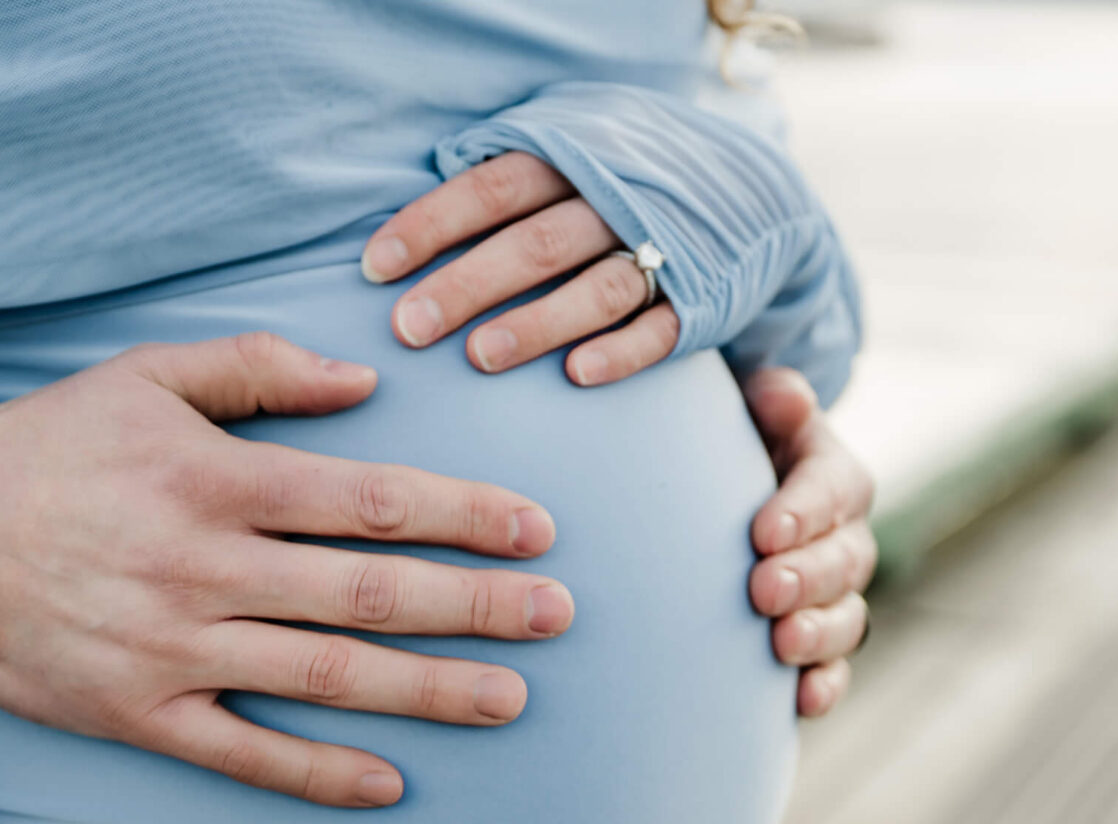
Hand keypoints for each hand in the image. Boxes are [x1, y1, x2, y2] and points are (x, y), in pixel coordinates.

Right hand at [0, 338, 574, 807]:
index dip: (467, 516)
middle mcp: (207, 568)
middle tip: (560, 618)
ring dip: (427, 692)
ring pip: (325, 678)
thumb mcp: (147, 374)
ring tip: (510, 701)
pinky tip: (390, 784)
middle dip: (477, 607)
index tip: (539, 530)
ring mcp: (173, 648)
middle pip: (371, 594)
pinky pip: (244, 755)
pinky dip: (318, 774)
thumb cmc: (49, 443)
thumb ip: (260, 369)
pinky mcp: (136, 714)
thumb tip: (365, 385)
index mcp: (220, 481)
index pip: (375, 500)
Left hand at [361, 153, 678, 386]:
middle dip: (468, 284)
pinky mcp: (698, 298)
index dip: (432, 225)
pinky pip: (659, 327)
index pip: (491, 187)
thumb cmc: (611, 181)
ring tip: (480, 357)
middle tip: (409, 328)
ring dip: (537, 322)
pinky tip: (577, 375)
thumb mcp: (563, 154)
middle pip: (534, 242)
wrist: (742, 187)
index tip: (375, 268)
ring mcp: (661, 248)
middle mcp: (613, 200)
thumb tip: (401, 236)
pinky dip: (620, 350)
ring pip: (596, 286)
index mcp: (570, 157)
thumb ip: (496, 185)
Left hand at [742, 368, 875, 717]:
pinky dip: (822, 686)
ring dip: (817, 633)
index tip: (763, 530)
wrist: (715, 496)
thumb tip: (781, 396)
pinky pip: (833, 669)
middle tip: (763, 589)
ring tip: (781, 643)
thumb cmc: (728, 446)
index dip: (803, 510)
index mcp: (833, 477)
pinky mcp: (814, 641)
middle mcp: (843, 539)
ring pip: (845, 619)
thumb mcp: (746, 413)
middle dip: (806, 577)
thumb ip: (768, 402)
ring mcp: (833, 597)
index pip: (831, 489)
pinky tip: (800, 701)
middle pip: (843, 561)